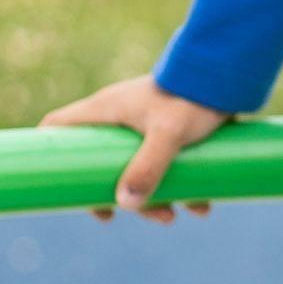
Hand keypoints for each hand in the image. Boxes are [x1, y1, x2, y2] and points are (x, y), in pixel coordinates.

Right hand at [38, 74, 231, 222]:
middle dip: (120, 194)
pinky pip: (167, 162)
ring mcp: (146, 122)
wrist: (233, 68)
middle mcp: (120, 116)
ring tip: (179, 214)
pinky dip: (181, 185)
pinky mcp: (172, 127)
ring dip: (157, 196)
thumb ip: (147, 167)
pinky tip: (202, 203)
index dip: (49, 155)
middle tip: (133, 214)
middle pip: (101, 162)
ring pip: (138, 167)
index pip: (57, 127)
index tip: (60, 189)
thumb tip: (124, 205)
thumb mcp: (168, 134)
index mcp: (106, 110)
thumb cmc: (192, 95)